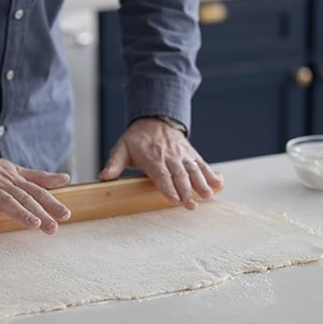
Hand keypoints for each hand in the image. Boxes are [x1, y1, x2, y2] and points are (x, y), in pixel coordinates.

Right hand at [0, 149, 71, 234]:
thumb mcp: (14, 169)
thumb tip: (65, 179)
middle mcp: (2, 182)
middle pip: (24, 198)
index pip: (36, 192)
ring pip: (4, 199)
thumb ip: (39, 177)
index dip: (51, 203)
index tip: (66, 215)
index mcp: (14, 179)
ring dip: (19, 211)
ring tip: (33, 224)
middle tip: (53, 228)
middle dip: (40, 212)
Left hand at [99, 117, 222, 209]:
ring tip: (208, 195)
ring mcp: (182, 155)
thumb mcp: (121, 148)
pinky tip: (219, 184)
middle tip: (191, 205)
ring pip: (193, 170)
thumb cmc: (137, 139)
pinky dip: (211, 174)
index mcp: (151, 157)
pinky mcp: (191, 154)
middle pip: (179, 175)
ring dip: (201, 183)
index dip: (167, 187)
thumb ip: (113, 164)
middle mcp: (169, 156)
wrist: (155, 118)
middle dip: (186, 190)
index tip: (174, 199)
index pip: (160, 174)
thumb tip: (103, 176)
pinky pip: (202, 164)